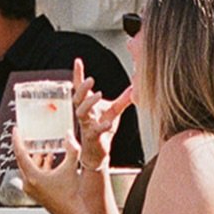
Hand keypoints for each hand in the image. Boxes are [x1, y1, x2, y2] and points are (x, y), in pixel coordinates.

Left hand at [12, 125, 84, 213]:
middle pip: (24, 160)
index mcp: (32, 176)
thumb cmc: (70, 194)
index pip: (20, 154)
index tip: (16, 130)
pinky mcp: (35, 192)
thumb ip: (71, 148)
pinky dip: (39, 166)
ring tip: (45, 149)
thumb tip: (69, 135)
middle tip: (31, 136)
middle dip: (29, 148)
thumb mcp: (71, 167)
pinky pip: (33, 175)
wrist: (72, 213)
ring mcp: (30, 189)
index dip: (17, 140)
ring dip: (36, 158)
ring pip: (29, 168)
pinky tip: (49, 160)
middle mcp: (28, 183)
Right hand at [72, 58, 134, 174]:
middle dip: (82, 88)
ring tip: (99, 94)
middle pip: (77, 98)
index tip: (78, 61)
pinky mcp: (93, 137)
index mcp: (87, 105)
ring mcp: (87, 126)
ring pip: (81, 113)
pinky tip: (108, 122)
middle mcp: (84, 114)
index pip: (80, 88)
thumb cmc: (103, 129)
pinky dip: (102, 126)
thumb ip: (123, 99)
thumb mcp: (114, 111)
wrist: (98, 152)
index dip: (78, 74)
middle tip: (90, 79)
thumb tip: (136, 86)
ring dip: (88, 103)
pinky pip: (94, 131)